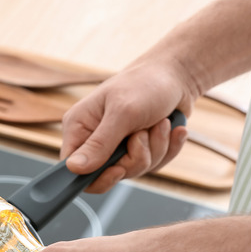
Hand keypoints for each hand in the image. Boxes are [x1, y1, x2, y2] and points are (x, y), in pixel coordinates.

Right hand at [60, 61, 194, 192]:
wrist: (177, 74)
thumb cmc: (146, 84)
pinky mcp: (138, 148)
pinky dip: (167, 147)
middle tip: (142, 133)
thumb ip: (99, 144)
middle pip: (109, 174)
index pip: (74, 169)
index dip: (96, 176)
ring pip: (135, 170)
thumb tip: (74, 169)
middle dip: (136, 157)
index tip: (119, 168)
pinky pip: (153, 164)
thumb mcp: (122, 113)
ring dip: (155, 148)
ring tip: (159, 123)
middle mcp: (95, 139)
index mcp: (79, 127)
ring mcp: (118, 145)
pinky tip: (169, 128)